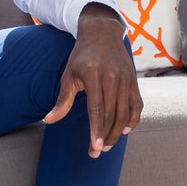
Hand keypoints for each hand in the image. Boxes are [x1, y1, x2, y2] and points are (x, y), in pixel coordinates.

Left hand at [44, 3, 142, 156]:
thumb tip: (49, 120)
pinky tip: (124, 131)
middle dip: (105, 137)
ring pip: (124, 113)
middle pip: (111, 115)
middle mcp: (112, 78)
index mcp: (93, 76)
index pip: (96, 110)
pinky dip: (133, 120)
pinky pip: (137, 105)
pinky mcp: (134, 81)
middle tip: (98, 152)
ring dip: (116, 133)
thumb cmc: (81, 56)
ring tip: (107, 145)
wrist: (102, 33)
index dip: (96, 131)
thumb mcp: (69, 75)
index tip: (94, 148)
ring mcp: (126, 79)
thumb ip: (62, 100)